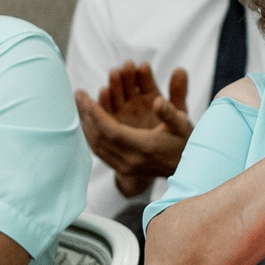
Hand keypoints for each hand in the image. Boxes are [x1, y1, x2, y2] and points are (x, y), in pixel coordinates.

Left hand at [75, 63, 192, 195]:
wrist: (186, 169)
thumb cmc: (185, 143)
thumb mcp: (183, 125)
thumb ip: (170, 112)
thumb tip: (158, 100)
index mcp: (144, 148)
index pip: (112, 131)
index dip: (97, 114)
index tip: (86, 97)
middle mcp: (131, 161)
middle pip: (100, 138)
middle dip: (86, 115)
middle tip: (78, 94)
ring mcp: (125, 167)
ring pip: (96, 146)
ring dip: (86, 124)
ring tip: (79, 104)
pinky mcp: (122, 169)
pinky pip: (99, 151)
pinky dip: (91, 135)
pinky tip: (87, 121)